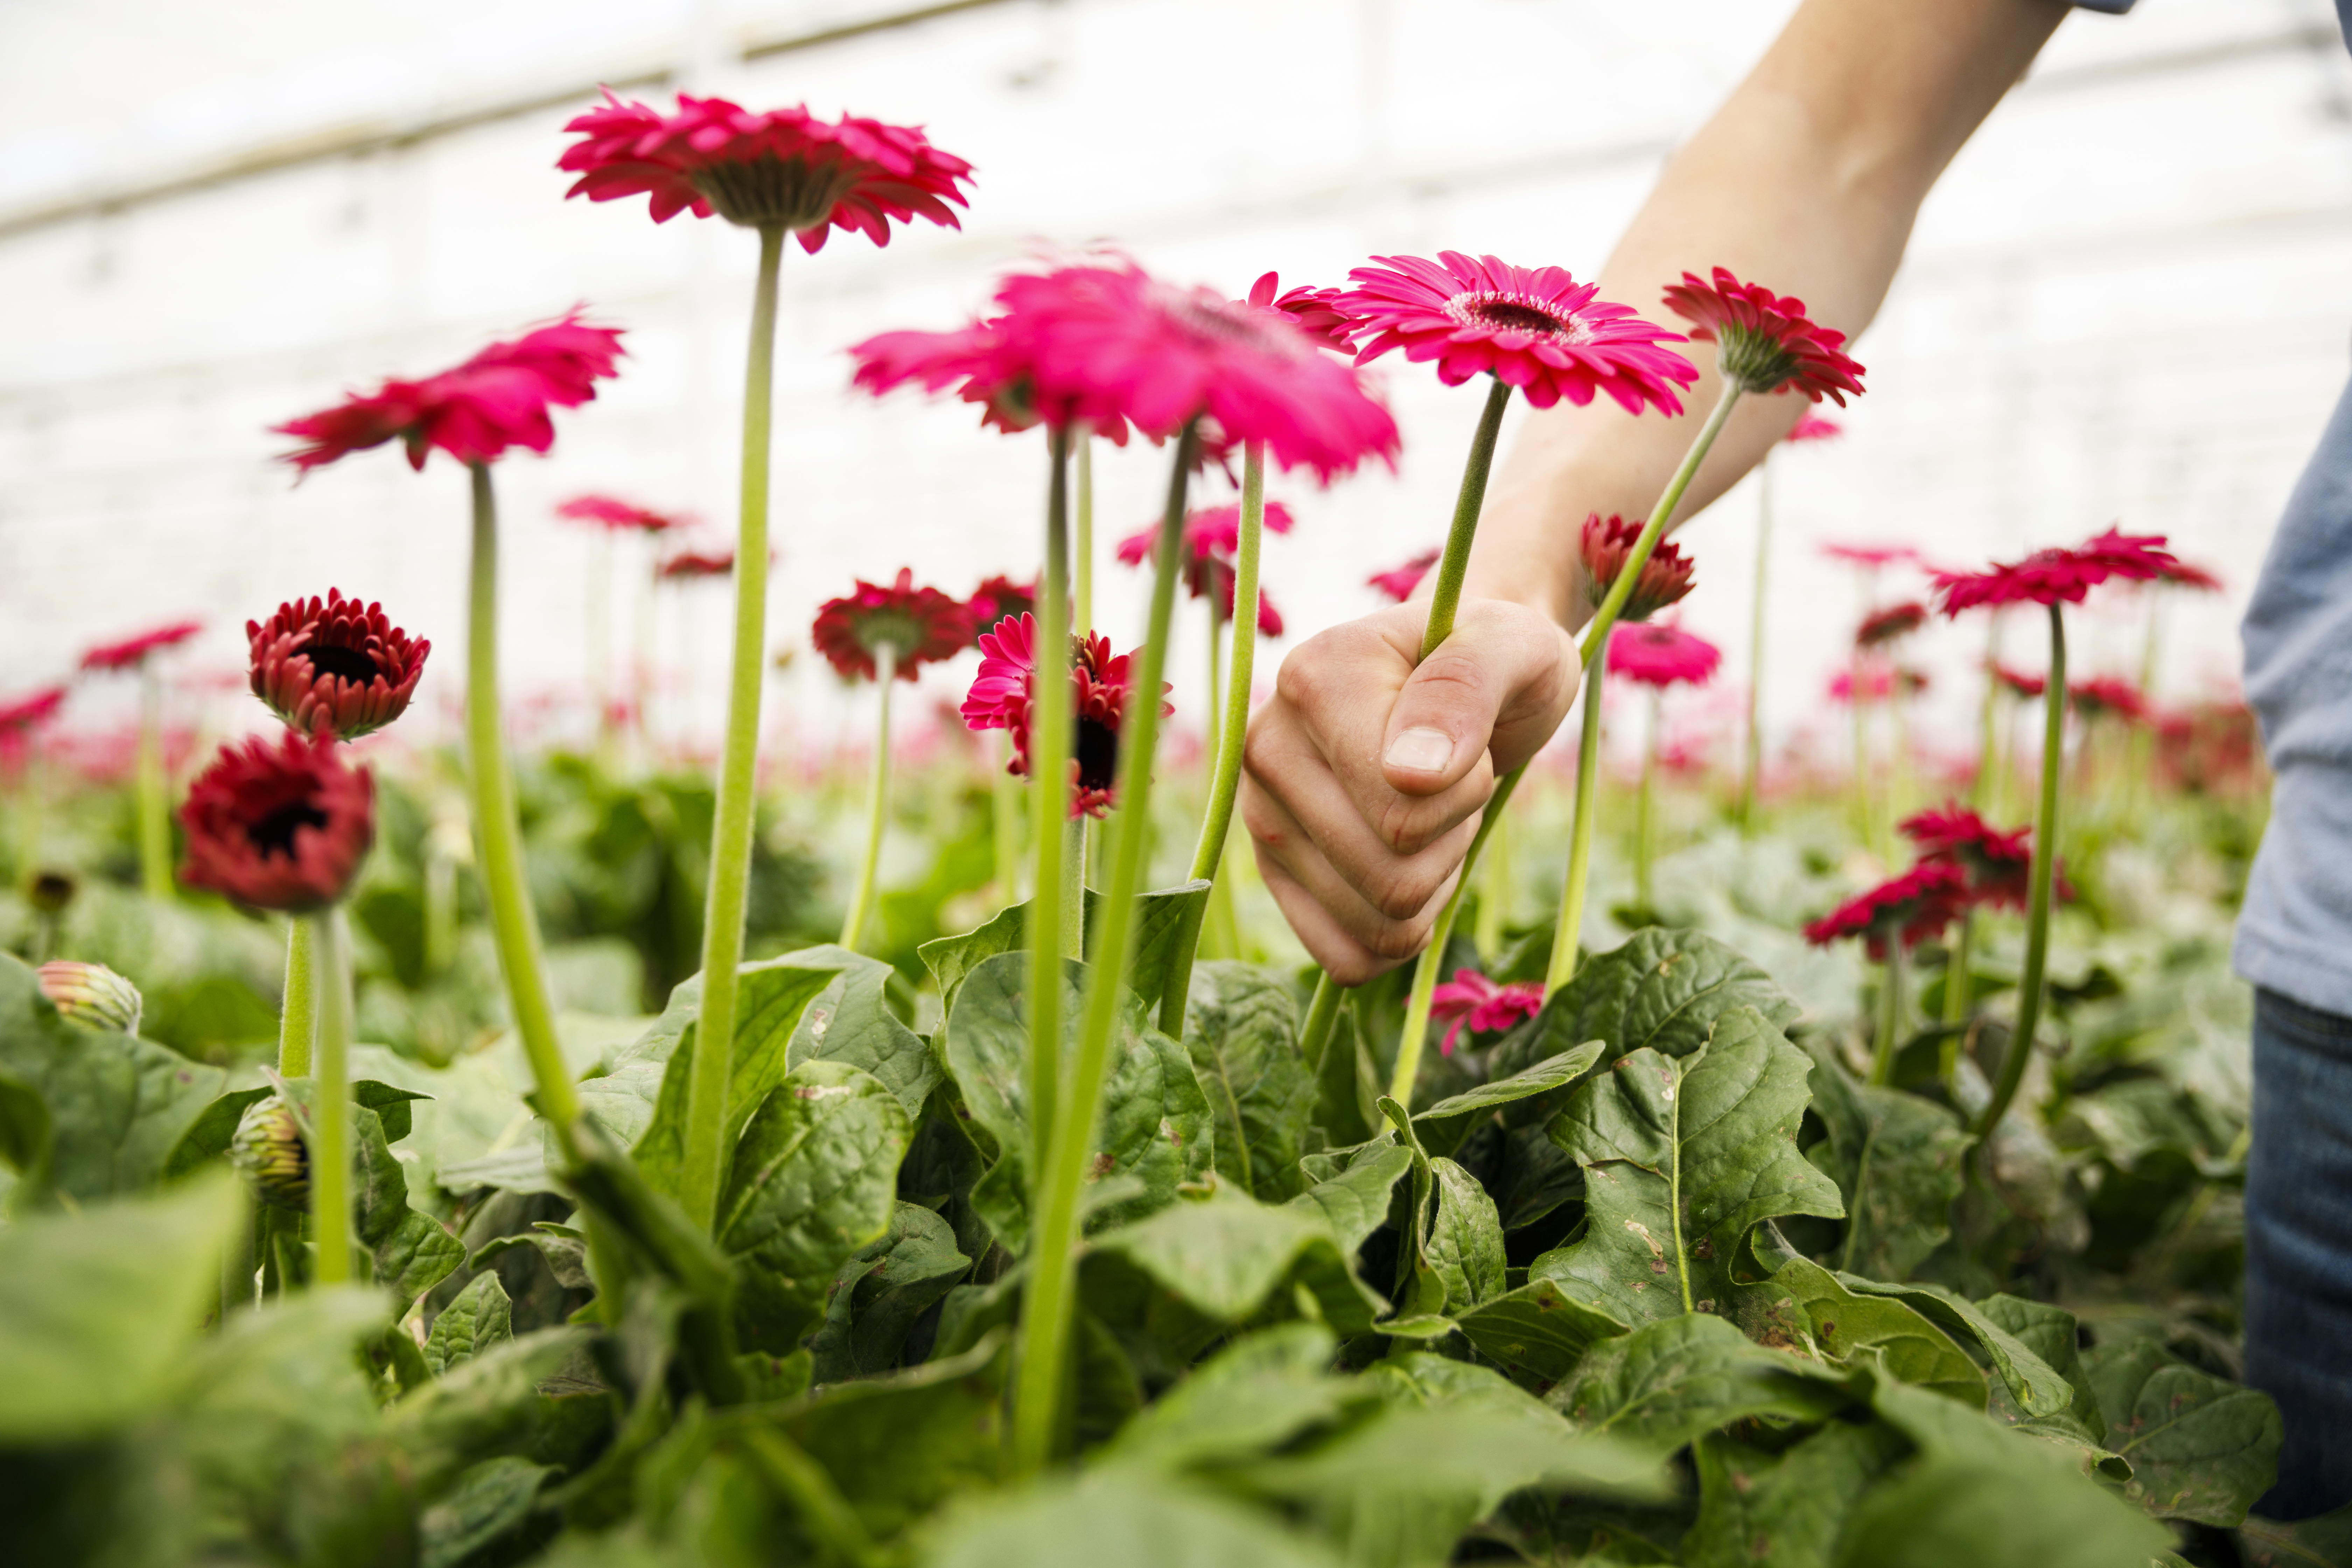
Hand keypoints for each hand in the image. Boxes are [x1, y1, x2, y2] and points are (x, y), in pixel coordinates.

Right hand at [1241, 599, 1580, 983]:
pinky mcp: (1272, 871)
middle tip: (1455, 783)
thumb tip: (1408, 776)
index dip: (1466, 792)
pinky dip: (1398, 935)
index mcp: (1313, 678)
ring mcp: (1260, 813)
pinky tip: (1411, 876)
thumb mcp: (1512, 649)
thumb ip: (1465, 689)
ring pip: (1375, 921)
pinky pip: (1344, 957)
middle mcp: (1265, 745)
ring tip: (1432, 815)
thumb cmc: (1497, 661)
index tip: (1468, 742)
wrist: (1468, 680)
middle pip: (1388, 873)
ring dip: (1432, 882)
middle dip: (1451, 839)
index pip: (1402, 808)